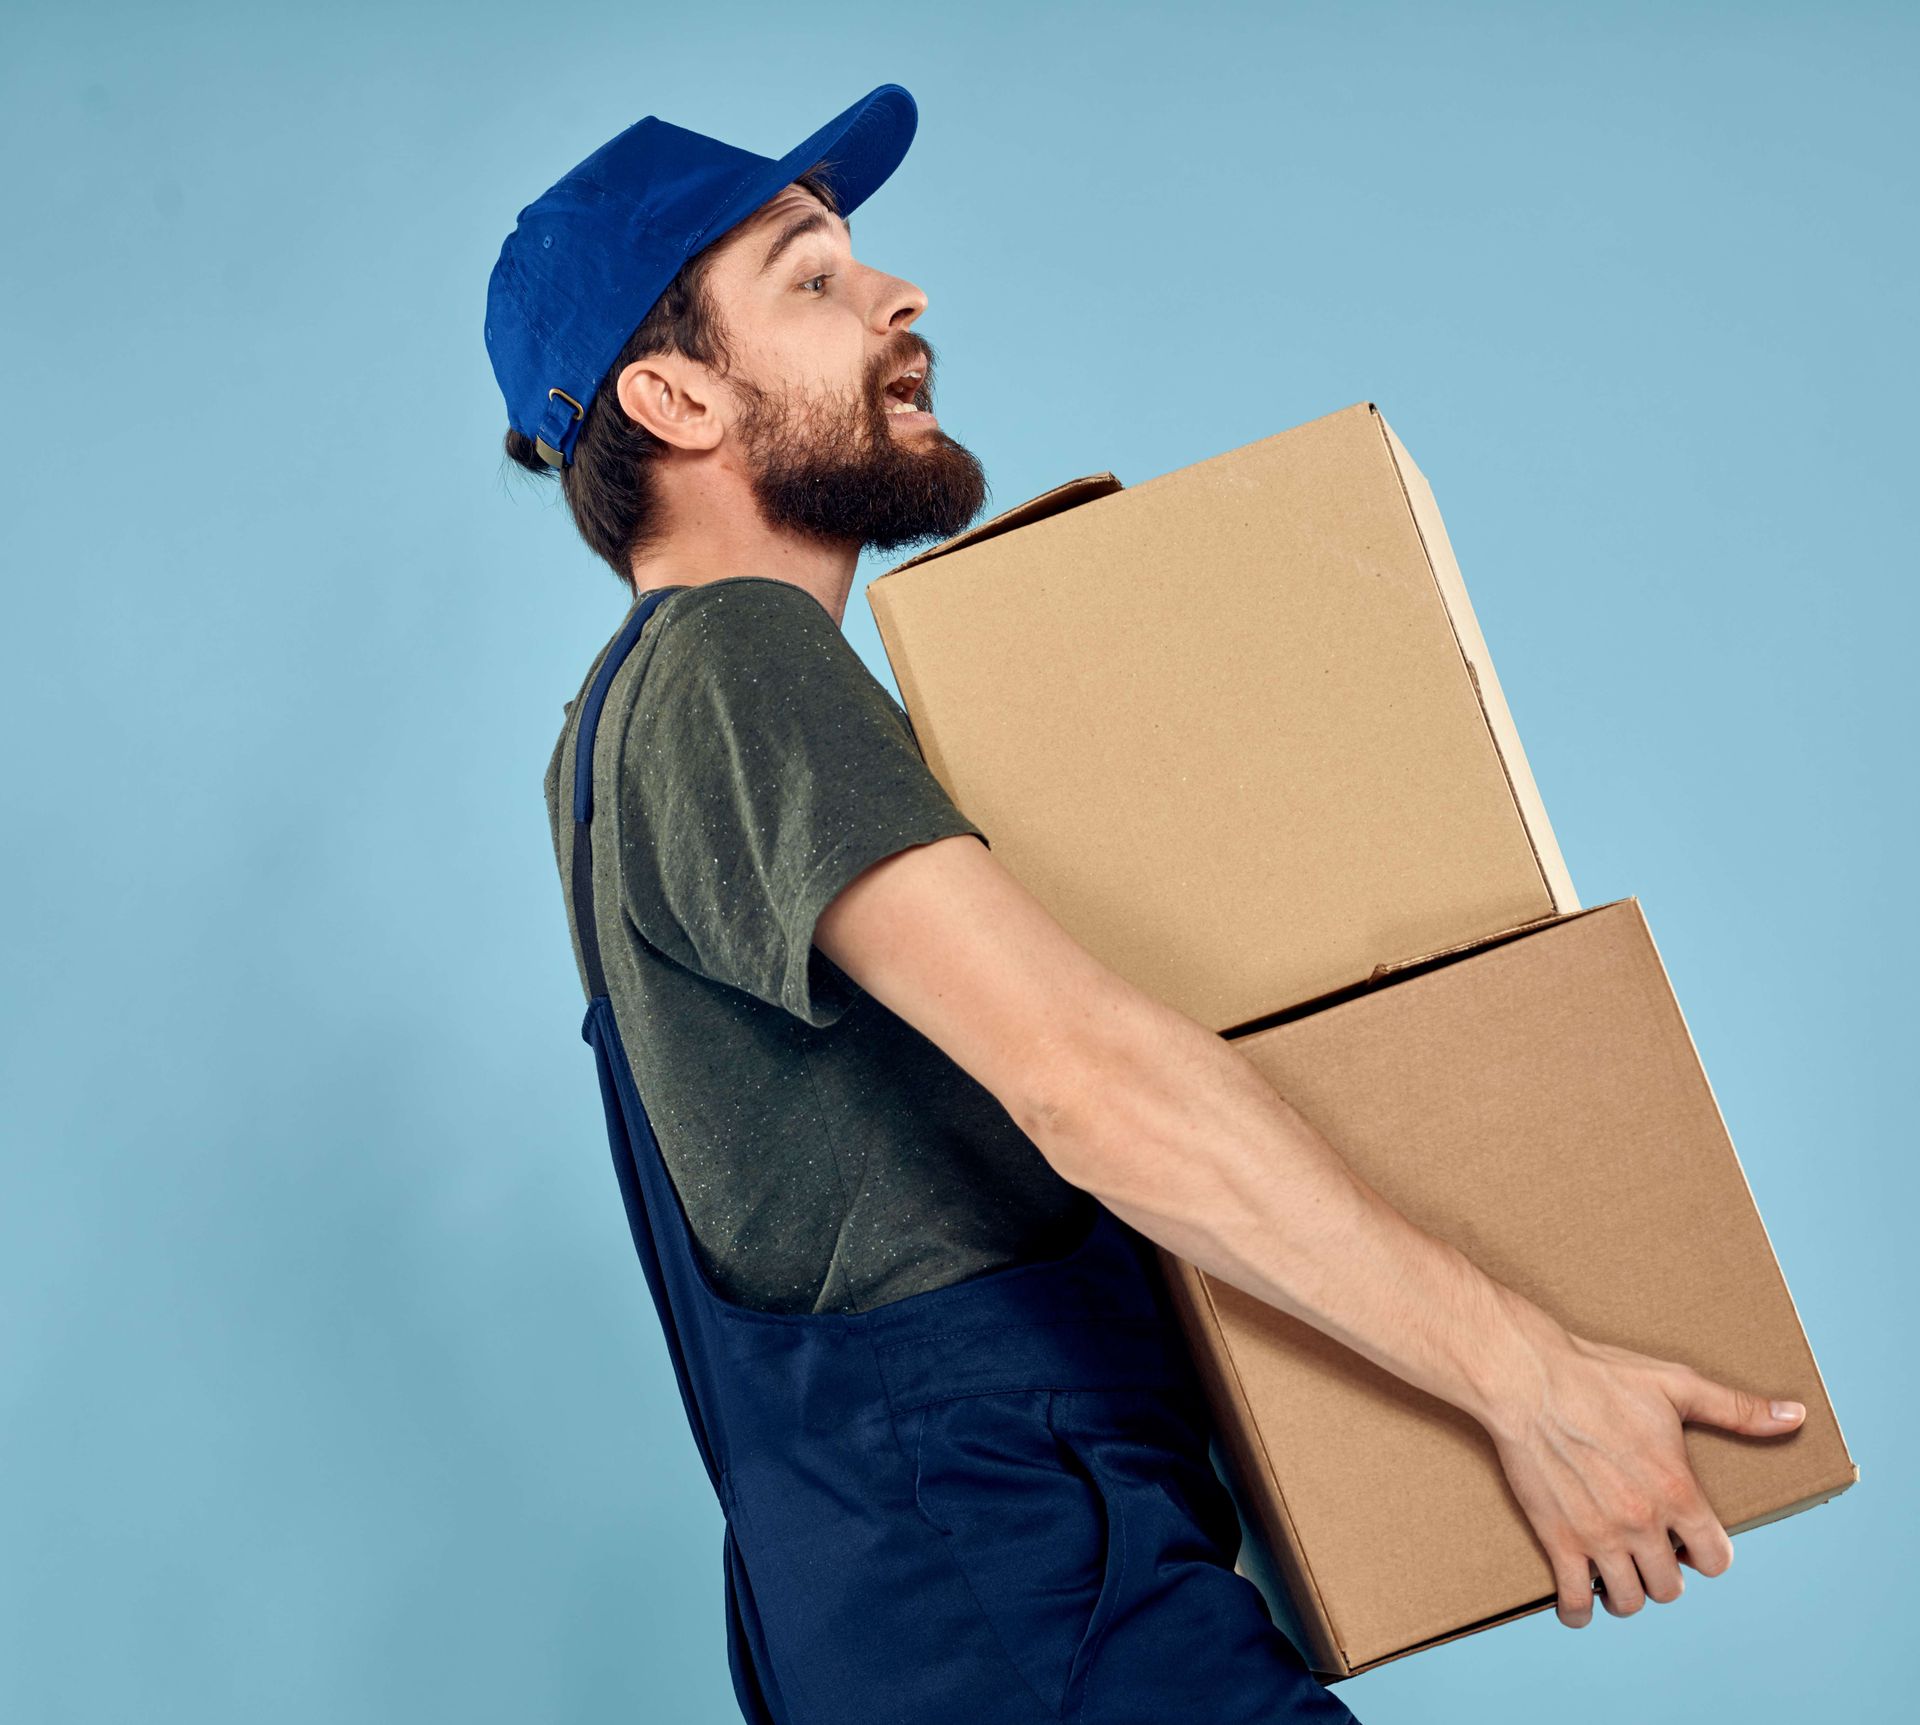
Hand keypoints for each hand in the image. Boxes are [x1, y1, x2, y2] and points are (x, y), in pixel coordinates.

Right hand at [1480, 1296, 1807, 1627]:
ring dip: (1626, 1594)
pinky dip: (1579, 1612)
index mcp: (1677, 1490)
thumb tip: (1795, 1417)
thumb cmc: (1598, 1375)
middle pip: (1672, 1587)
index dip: (1708, 1554)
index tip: (1691, 1543)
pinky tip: (1579, 1607)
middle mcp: (1643, 1522)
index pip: (1717, 1559)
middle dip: (1665, 1574)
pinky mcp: (1558, 1538)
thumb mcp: (1675, 1384)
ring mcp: (1599, 1535)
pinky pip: (1575, 1599)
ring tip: (1618, 1578)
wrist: (1526, 1378)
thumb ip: (1736, 1409)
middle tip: (1650, 1556)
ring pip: (1629, 1600)